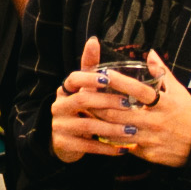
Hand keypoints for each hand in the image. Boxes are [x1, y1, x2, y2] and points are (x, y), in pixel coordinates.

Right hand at [49, 37, 123, 162]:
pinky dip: (106, 148)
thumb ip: (90, 67)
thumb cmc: (80, 109)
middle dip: (107, 102)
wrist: (64, 140)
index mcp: (65, 90)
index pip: (73, 79)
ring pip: (87, 126)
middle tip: (129, 104)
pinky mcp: (64, 144)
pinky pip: (87, 147)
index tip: (108, 79)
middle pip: (82, 100)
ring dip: (112, 128)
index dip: (90, 78)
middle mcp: (59, 106)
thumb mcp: (84, 89)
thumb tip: (94, 40)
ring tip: (132, 130)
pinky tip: (123, 149)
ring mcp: (59, 126)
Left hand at [86, 53, 190, 168]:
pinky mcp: (149, 154)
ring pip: (119, 130)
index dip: (122, 82)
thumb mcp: (179, 91)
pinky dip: (112, 139)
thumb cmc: (188, 115)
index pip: (140, 91)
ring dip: (102, 122)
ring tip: (88, 113)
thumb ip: (162, 72)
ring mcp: (152, 138)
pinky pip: (126, 146)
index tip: (105, 73)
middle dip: (102, 104)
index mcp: (165, 103)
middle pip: (123, 112)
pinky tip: (99, 133)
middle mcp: (157, 121)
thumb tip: (150, 53)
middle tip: (86, 95)